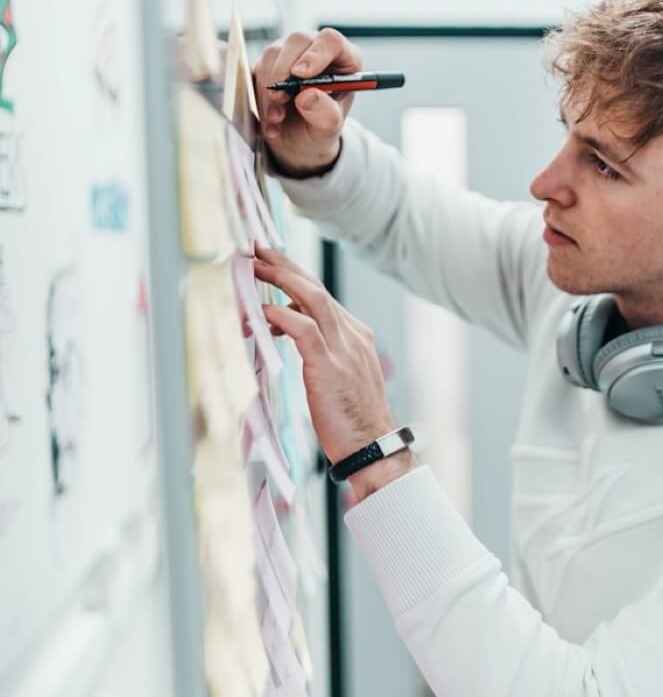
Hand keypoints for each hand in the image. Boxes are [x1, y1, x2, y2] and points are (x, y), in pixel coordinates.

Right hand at [253, 28, 360, 177]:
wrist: (299, 139)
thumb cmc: (321, 125)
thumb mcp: (329, 128)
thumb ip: (325, 114)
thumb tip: (307, 96)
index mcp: (343, 58)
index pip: (331, 40)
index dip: (316, 54)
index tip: (301, 74)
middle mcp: (315, 49)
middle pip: (297, 41)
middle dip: (284, 73)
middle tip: (281, 100)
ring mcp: (290, 53)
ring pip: (272, 55)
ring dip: (269, 89)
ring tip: (277, 118)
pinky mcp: (267, 63)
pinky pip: (255, 70)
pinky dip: (258, 97)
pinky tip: (269, 120)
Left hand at [254, 244, 416, 501]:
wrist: (372, 446)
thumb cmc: (352, 420)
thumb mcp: (338, 377)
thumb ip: (320, 351)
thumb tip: (288, 330)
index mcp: (356, 335)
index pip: (322, 296)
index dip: (297, 276)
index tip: (274, 262)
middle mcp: (352, 334)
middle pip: (316, 288)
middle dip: (286, 266)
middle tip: (259, 249)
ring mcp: (343, 347)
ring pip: (312, 299)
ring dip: (282, 279)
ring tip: (255, 268)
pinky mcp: (329, 364)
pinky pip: (304, 329)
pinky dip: (282, 316)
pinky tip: (263, 312)